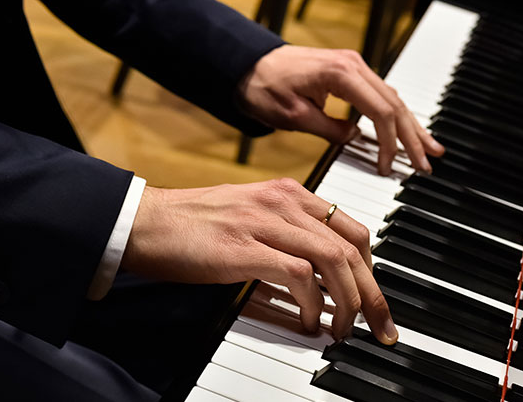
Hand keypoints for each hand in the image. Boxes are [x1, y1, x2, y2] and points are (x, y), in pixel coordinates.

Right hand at [121, 178, 398, 344]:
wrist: (142, 222)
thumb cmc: (189, 226)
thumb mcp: (249, 217)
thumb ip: (284, 236)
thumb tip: (315, 279)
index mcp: (287, 193)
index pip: (351, 228)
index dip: (371, 269)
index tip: (375, 300)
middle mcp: (283, 201)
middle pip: (351, 247)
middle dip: (373, 293)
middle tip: (380, 327)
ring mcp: (264, 222)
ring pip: (333, 259)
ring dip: (348, 301)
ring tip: (343, 329)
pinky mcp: (244, 247)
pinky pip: (299, 276)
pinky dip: (313, 303)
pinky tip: (309, 321)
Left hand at [239, 45, 444, 175]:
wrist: (247, 65)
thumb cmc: (264, 87)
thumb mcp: (294, 116)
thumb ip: (329, 130)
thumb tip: (355, 141)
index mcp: (342, 74)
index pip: (380, 112)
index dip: (389, 143)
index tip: (388, 168)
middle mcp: (353, 66)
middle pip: (394, 104)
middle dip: (411, 137)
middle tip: (426, 164)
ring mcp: (353, 67)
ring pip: (393, 99)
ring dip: (411, 126)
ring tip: (430, 150)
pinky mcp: (349, 72)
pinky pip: (381, 95)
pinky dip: (396, 115)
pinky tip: (409, 130)